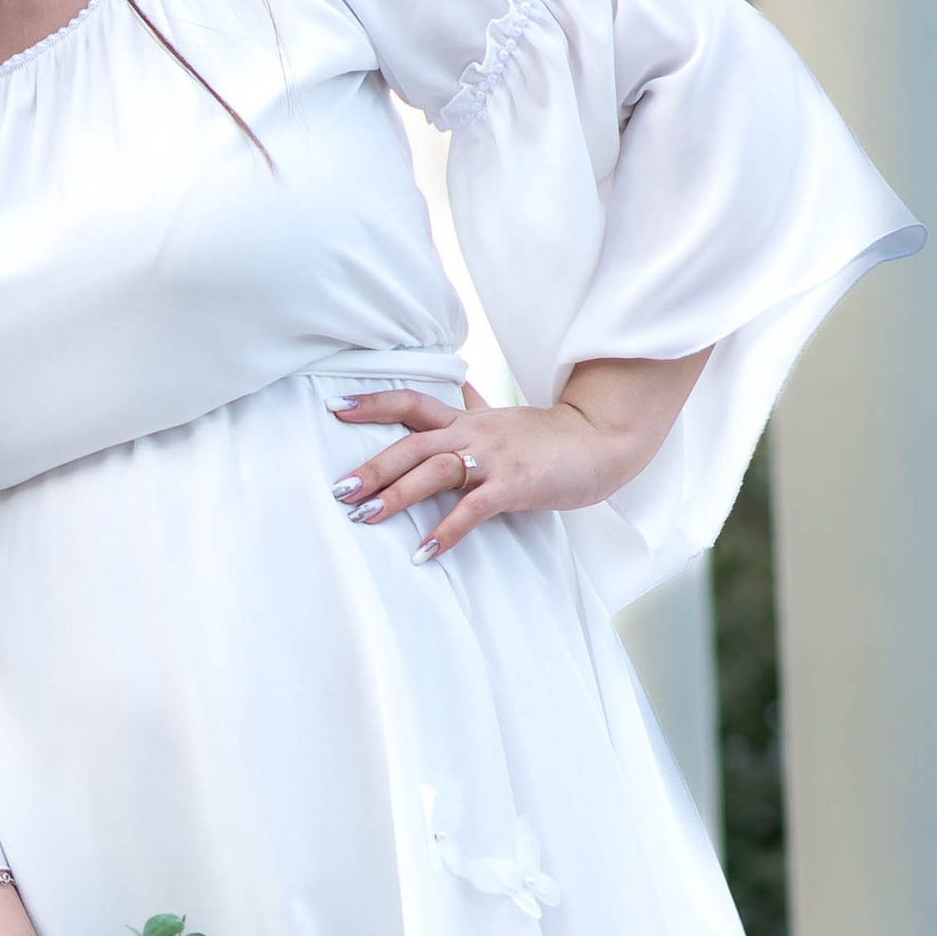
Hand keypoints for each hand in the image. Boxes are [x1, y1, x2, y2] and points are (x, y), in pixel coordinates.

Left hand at [330, 354, 708, 564]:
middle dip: (373, 465)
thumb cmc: (548, 436)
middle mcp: (473, 434)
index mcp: (466, 420)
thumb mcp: (504, 417)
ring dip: (397, 494)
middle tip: (339, 489)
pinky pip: (473, 509)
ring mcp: (493, 459)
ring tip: (365, 516)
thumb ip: (476, 404)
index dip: (373, 403)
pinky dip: (447, 531)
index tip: (335, 405)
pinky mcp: (514, 485)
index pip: (411, 403)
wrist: (600, 442)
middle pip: (412, 444)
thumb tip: (459, 383)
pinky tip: (424, 552)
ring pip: (435, 471)